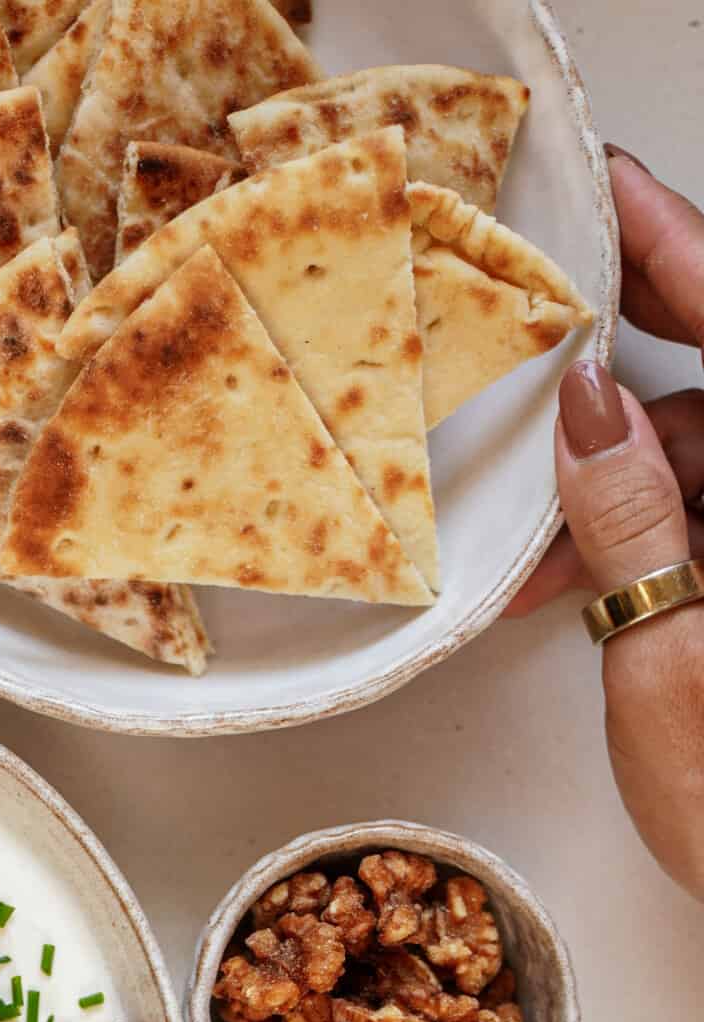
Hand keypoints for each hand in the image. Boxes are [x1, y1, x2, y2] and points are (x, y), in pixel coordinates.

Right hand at [506, 148, 703, 899]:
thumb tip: (585, 402)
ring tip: (524, 553)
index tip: (598, 184)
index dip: (671, 240)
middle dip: (613, 395)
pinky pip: (702, 524)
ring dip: (612, 491)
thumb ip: (631, 513)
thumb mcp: (669, 655)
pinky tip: (566, 581)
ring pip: (701, 460)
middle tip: (517, 377)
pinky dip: (639, 540)